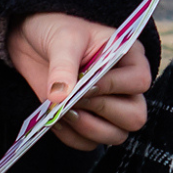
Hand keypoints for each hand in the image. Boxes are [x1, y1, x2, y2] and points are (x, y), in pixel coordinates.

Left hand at [5, 12, 154, 150]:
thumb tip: (60, 98)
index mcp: (130, 58)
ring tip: (62, 112)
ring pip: (116, 135)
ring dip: (88, 129)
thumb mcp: (62, 40)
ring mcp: (107, 107)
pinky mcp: (87, 121)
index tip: (84, 84)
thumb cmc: (57, 29)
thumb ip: (63, 67)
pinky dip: (71, 136)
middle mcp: (125, 86)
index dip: (113, 87)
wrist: (33, 40)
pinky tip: (53, 120)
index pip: (139, 81)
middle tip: (74, 101)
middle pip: (135, 117)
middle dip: (102, 112)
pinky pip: (88, 143)